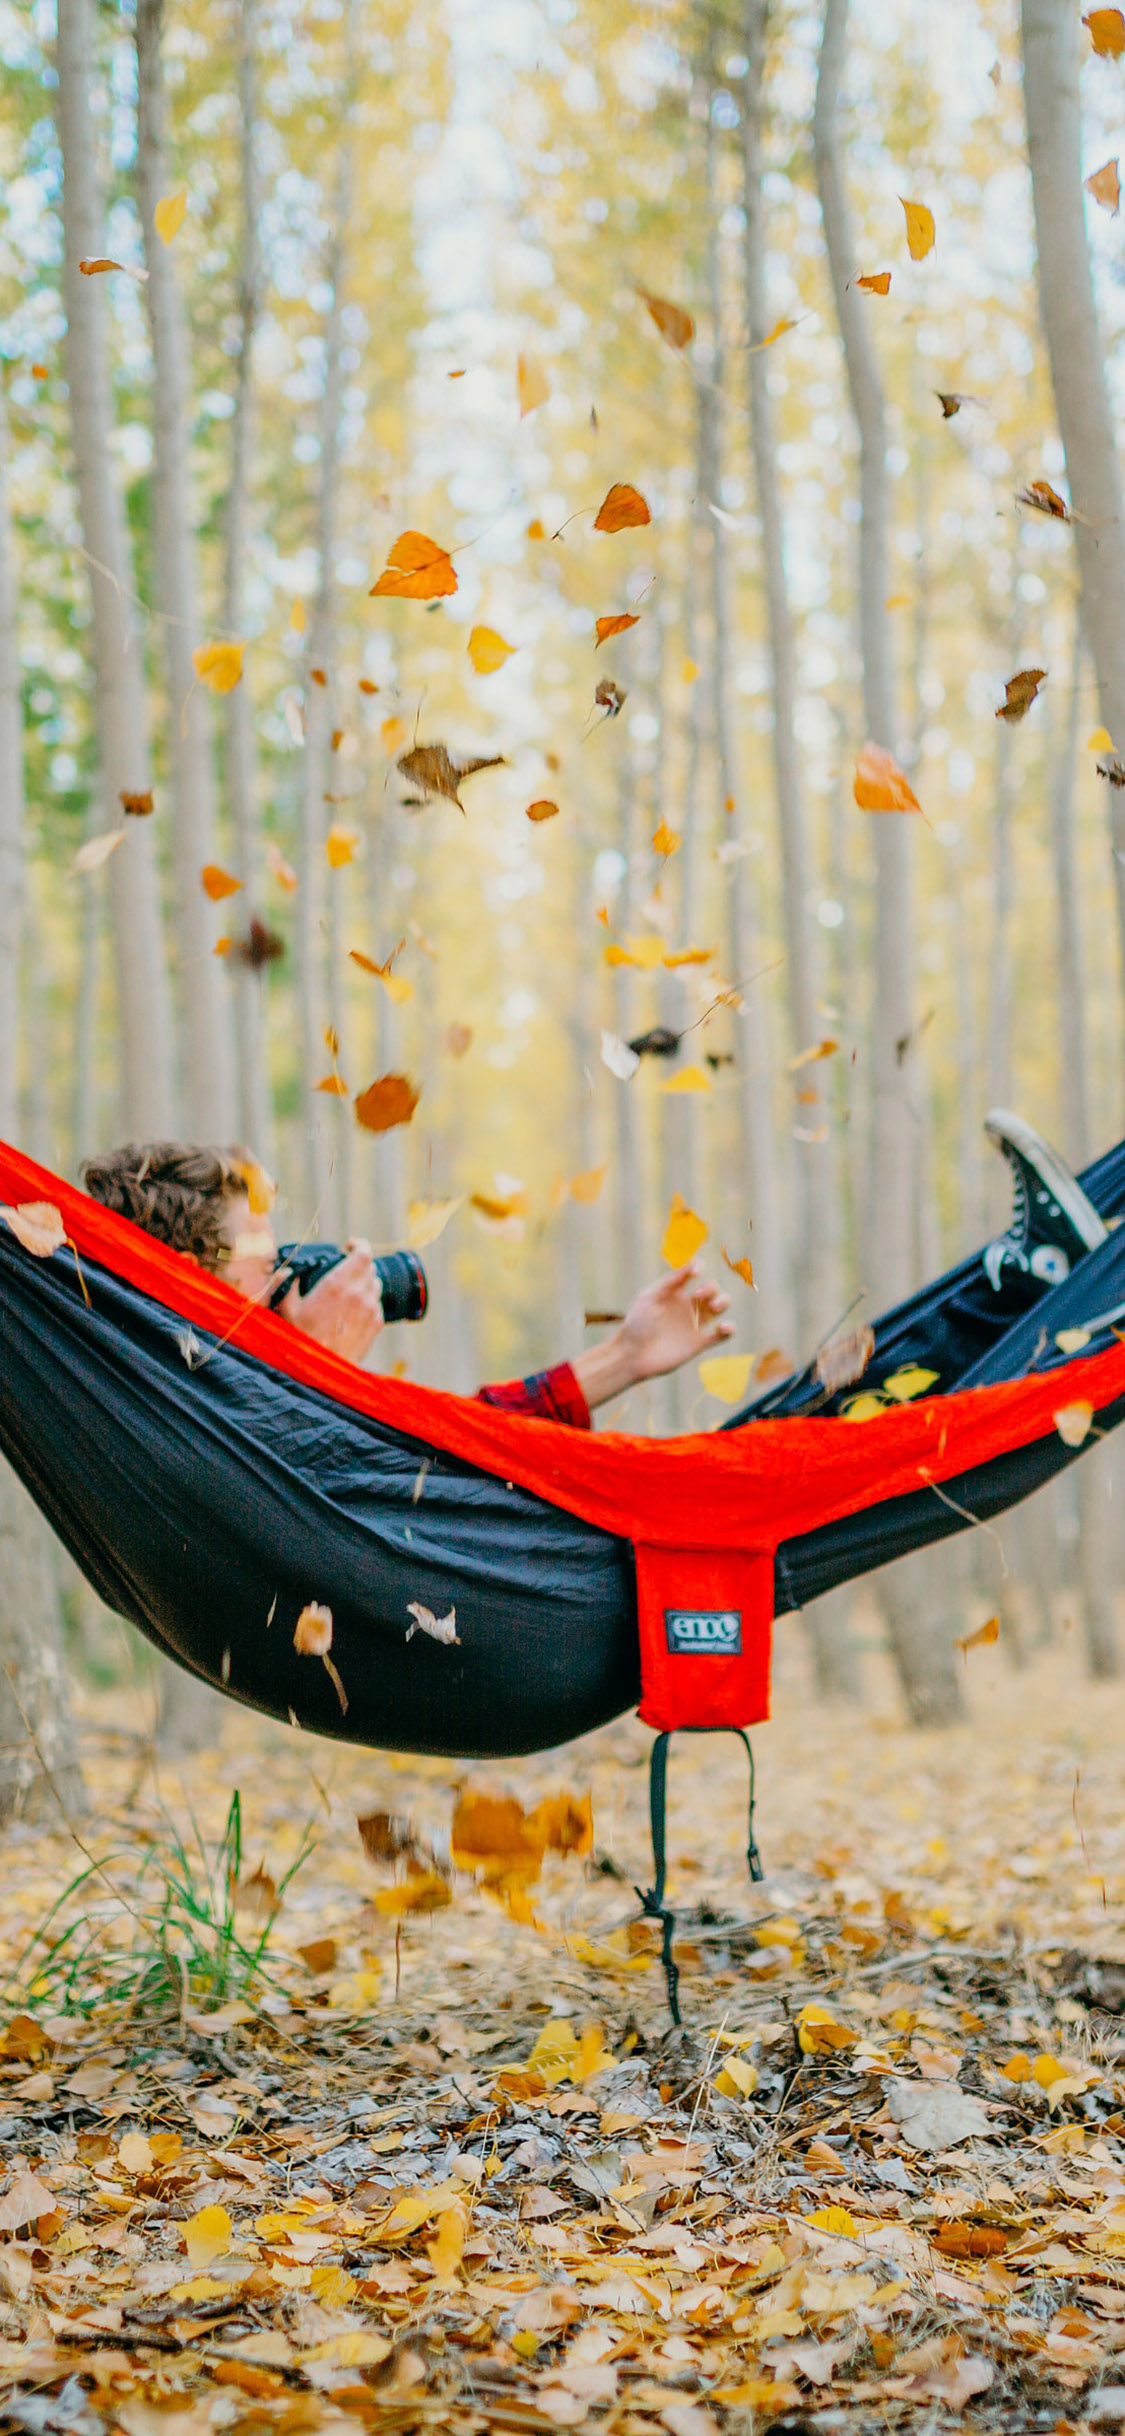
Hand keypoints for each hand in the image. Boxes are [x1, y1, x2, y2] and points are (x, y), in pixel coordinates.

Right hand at [280, 1239, 384, 1365]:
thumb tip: (289, 1269)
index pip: (363, 1253)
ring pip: (376, 1284)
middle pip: (370, 1267)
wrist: (320, 1372)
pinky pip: (377, 1304)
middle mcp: (359, 1295)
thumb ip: (286, 1283)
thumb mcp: (285, 1308)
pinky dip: (368, 1301)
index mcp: (337, 1285)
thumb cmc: (300, 1340)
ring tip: (348, 1291)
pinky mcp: (376, 1325)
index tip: (348, 1246)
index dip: (358, 1245)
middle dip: (357, 1264)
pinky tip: (353, 1310)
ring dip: (364, 1282)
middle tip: (343, 1270)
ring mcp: (371, 1310)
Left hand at [572, 1263, 733, 1412]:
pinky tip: (724, 1327)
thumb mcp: (649, 1297)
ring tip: (713, 1307)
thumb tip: (692, 1263)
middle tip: (698, 1296)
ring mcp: (694, 1324)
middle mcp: (687, 1306)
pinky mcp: (699, 1343)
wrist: (632, 1356)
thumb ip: (670, 1281)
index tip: (696, 1270)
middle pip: (711, 1289)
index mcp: (674, 1292)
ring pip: (720, 1307)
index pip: (692, 1273)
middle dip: (711, 1288)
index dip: (698, 1267)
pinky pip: (721, 1335)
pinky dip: (729, 1329)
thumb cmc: (636, 1324)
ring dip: (723, 1301)